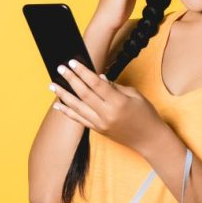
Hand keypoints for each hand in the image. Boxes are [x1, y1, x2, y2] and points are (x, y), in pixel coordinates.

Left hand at [49, 58, 168, 155]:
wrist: (150, 139)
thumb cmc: (146, 115)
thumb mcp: (135, 95)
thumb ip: (115, 87)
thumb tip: (99, 78)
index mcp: (118, 102)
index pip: (96, 84)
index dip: (83, 72)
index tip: (72, 62)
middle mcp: (107, 114)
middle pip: (84, 94)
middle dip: (71, 80)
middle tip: (60, 69)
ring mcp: (101, 124)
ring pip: (78, 107)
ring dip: (63, 95)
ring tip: (52, 85)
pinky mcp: (98, 130)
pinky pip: (79, 120)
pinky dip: (68, 112)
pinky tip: (58, 105)